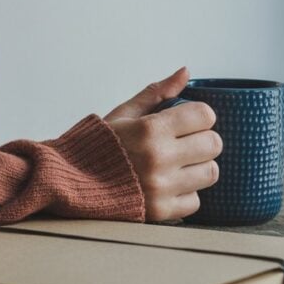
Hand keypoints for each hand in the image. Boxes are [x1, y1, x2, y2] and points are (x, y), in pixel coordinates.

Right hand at [103, 66, 222, 221]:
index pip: (204, 115)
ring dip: (198, 166)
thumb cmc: (97, 145)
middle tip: (186, 142)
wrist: (70, 182)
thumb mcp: (124, 113)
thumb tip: (185, 72)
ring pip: (210, 173)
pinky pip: (195, 201)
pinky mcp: (160, 211)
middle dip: (203, 139)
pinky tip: (168, 185)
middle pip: (214, 144)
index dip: (199, 115)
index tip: (188, 120)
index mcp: (149, 128)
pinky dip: (186, 193)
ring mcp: (161, 186)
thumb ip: (157, 93)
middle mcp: (158, 157)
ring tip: (179, 164)